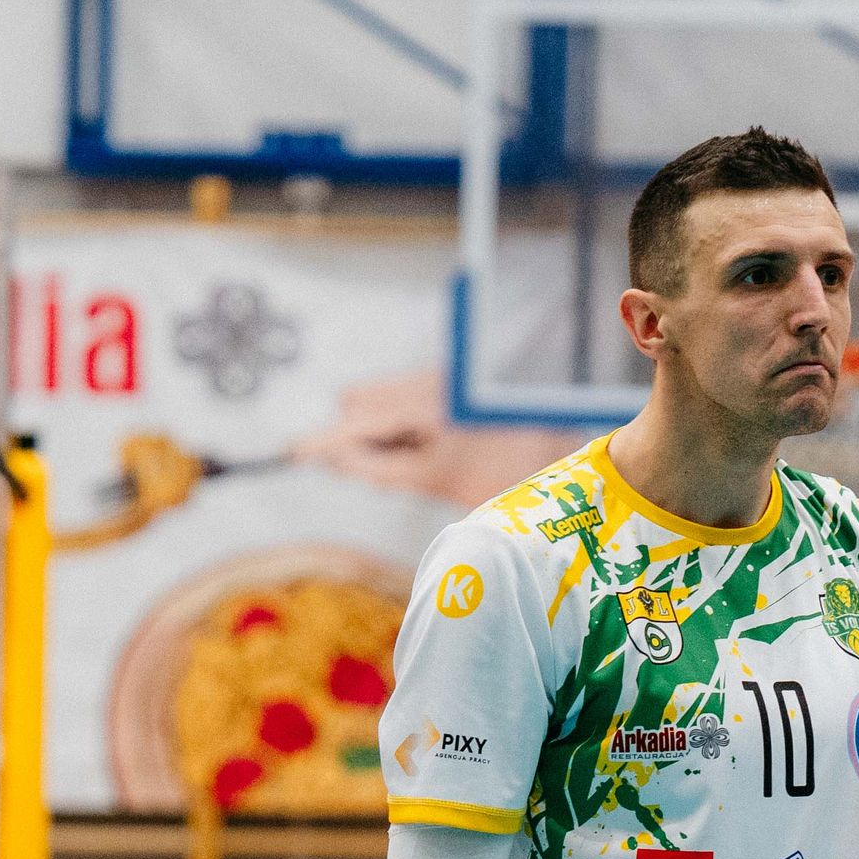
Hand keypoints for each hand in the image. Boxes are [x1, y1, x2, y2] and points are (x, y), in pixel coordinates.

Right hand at [289, 373, 567, 507]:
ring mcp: (438, 379)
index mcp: (419, 406)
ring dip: (382, 429)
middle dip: (357, 434)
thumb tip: (336, 458)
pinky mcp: (450, 382)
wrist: (564, 435)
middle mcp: (424, 383)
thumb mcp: (436, 479)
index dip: (324, 442)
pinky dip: (406, 422)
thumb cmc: (505, 466)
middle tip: (389, 468)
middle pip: (359, 401)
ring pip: (382, 399)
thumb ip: (380, 468)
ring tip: (423, 460)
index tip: (293, 453)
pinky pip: (407, 397)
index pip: (354, 422)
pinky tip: (436, 446)